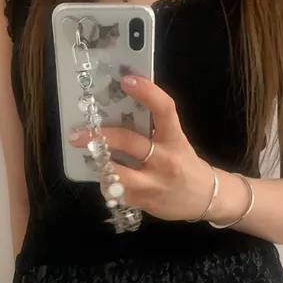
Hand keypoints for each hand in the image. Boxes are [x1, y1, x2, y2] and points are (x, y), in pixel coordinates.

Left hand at [68, 76, 214, 222]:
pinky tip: (108, 180)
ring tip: (92, 159)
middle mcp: (165, 160)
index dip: (147, 92)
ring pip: (119, 173)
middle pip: (129, 142)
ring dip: (101, 165)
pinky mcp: (145, 201)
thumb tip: (120, 109)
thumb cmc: (184, 164)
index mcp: (175, 139)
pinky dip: (108, 185)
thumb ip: (154, 129)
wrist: (205, 199)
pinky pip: (118, 192)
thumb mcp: (176, 143)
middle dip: (100, 136)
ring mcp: (154, 183)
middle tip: (77, 134)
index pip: (164, 109)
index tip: (126, 80)